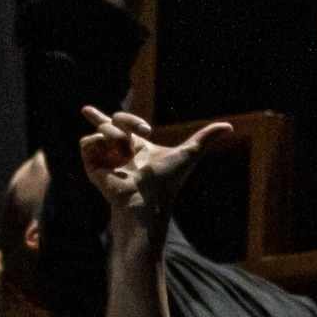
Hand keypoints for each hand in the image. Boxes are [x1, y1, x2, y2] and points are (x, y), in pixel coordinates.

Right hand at [80, 104, 203, 222]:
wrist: (146, 199)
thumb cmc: (167, 181)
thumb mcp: (189, 153)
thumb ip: (205, 138)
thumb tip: (230, 126)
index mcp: (136, 146)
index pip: (120, 124)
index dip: (117, 117)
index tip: (144, 132)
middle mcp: (118, 150)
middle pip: (113, 119)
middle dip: (128, 119)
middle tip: (143, 133)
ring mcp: (103, 157)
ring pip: (102, 128)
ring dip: (117, 135)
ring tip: (126, 154)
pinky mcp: (90, 164)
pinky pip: (86, 141)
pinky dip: (98, 144)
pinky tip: (111, 156)